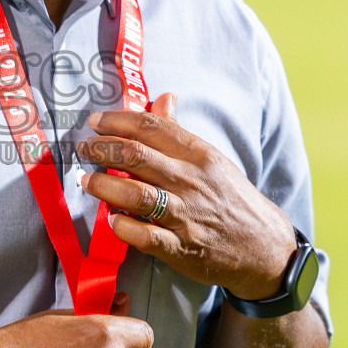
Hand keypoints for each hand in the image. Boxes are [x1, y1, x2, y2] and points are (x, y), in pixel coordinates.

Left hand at [78, 93, 297, 300]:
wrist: (264, 246)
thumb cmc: (230, 198)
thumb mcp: (211, 160)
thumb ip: (179, 132)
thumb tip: (163, 98)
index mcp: (198, 155)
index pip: (151, 127)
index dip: (117, 121)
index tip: (95, 121)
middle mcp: (191, 181)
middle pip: (136, 156)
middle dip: (102, 149)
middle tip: (83, 149)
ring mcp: (187, 216)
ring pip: (137, 195)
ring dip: (104, 186)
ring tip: (86, 181)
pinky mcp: (183, 249)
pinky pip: (147, 237)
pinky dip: (124, 227)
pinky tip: (111, 220)